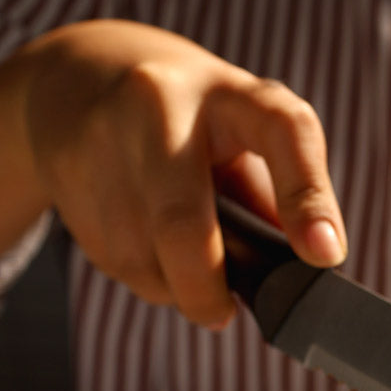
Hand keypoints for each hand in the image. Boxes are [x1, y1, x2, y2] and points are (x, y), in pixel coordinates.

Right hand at [12, 20, 345, 327]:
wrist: (83, 75)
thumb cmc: (197, 125)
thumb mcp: (248, 139)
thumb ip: (280, 202)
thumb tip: (307, 273)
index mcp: (234, 96)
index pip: (284, 133)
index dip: (308, 200)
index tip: (324, 255)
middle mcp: (165, 103)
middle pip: (184, 223)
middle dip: (205, 290)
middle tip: (222, 315)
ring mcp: (106, 134)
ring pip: (142, 258)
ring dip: (172, 288)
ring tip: (184, 266)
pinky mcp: (65, 170)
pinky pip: (113, 262)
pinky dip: (141, 275)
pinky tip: (145, 243)